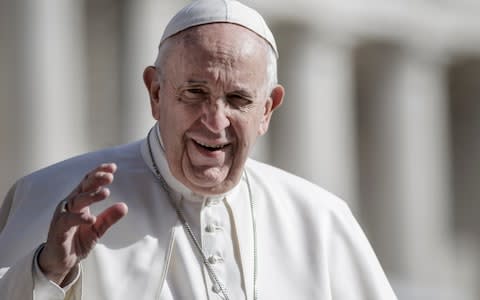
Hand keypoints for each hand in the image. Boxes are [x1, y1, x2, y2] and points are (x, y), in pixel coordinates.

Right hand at [38, 163, 127, 285]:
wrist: (61, 261)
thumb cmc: (77, 240)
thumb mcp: (97, 229)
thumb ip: (109, 218)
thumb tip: (124, 206)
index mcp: (80, 201)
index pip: (89, 182)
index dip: (99, 172)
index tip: (113, 167)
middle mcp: (70, 204)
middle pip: (83, 187)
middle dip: (96, 179)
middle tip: (110, 176)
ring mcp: (63, 215)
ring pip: (76, 200)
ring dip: (91, 196)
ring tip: (106, 192)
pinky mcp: (59, 228)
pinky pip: (69, 220)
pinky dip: (80, 218)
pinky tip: (91, 219)